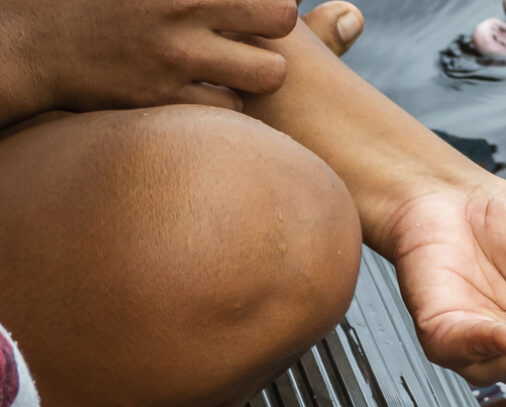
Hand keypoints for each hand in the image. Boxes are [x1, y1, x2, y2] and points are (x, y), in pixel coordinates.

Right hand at [0, 0, 296, 122]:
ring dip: (255, 73)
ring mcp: (177, 56)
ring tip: (232, 68)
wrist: (35, 40)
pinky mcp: (164, 97)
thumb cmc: (94, 3)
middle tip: (251, 35)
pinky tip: (204, 92)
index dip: (264, 2)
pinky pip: (230, 109)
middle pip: (282, 19)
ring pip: (269, 73)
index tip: (247, 11)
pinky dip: (223, 102)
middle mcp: (183, 8)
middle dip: (274, 28)